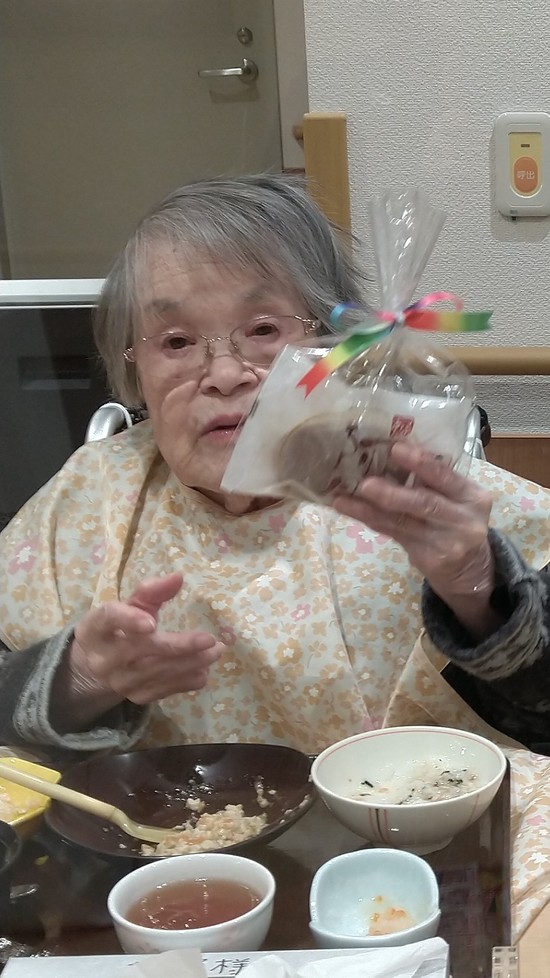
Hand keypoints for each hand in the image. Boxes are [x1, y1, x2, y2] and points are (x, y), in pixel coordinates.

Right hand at [51, 573, 224, 730]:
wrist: (97, 667)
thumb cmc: (118, 627)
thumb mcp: (130, 605)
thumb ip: (152, 591)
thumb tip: (179, 577)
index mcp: (96, 627)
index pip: (108, 620)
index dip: (128, 620)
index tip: (152, 623)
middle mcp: (103, 658)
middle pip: (141, 650)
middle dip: (178, 646)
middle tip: (210, 640)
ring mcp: (118, 681)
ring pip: (156, 672)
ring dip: (190, 663)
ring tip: (215, 651)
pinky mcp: (134, 696)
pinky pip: (162, 690)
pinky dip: (185, 682)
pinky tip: (204, 671)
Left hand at [333, 442, 497, 637]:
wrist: (470, 569)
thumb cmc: (457, 521)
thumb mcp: (459, 499)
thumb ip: (435, 481)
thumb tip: (389, 452)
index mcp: (473, 497)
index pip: (447, 477)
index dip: (421, 463)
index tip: (396, 449)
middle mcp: (463, 521)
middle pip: (425, 504)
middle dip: (392, 493)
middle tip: (365, 483)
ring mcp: (446, 543)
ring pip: (402, 522)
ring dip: (369, 509)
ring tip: (342, 498)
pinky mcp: (428, 559)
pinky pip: (393, 534)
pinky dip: (369, 520)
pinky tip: (348, 509)